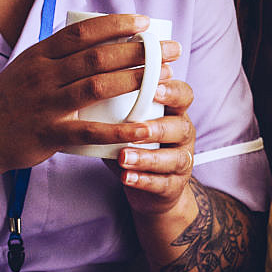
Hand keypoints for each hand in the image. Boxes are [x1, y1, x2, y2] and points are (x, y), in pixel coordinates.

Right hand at [0, 13, 179, 176]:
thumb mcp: (26, 69)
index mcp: (39, 55)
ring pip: (97, 86)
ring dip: (136, 80)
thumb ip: (57, 55)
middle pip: (98, 56)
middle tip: (169, 50)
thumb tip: (95, 38)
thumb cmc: (7, 102)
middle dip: (139, 50)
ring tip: (165, 78)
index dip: (116, 24)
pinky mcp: (48, 134)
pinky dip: (117, 129)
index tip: (145, 21)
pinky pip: (88, 130)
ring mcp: (45, 104)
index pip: (83, 32)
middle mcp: (43, 75)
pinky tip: (141, 128)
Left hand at [114, 74, 196, 216]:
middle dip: (158, 128)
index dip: (172, 91)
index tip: (154, 88)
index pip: (183, 95)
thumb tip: (88, 82)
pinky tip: (126, 178)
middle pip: (181, 127)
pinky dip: (143, 181)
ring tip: (123, 157)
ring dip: (147, 158)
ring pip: (174, 159)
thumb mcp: (131, 121)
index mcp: (174, 113)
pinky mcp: (174, 186)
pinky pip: (162, 184)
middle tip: (137, 128)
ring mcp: (182, 162)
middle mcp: (183, 135)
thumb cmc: (136, 144)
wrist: (151, 188)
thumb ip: (119, 105)